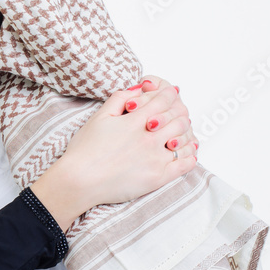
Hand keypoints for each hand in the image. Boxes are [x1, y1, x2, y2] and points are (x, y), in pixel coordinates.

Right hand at [31, 84, 196, 228]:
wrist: (79, 181)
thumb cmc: (85, 150)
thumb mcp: (98, 117)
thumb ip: (119, 98)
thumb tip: (138, 88)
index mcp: (135, 120)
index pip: (164, 99)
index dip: (169, 94)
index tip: (170, 94)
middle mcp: (150, 138)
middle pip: (179, 118)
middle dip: (179, 113)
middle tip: (176, 114)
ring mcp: (156, 158)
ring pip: (185, 140)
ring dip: (185, 133)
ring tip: (179, 133)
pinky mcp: (159, 177)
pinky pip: (186, 164)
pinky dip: (190, 155)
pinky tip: (184, 152)